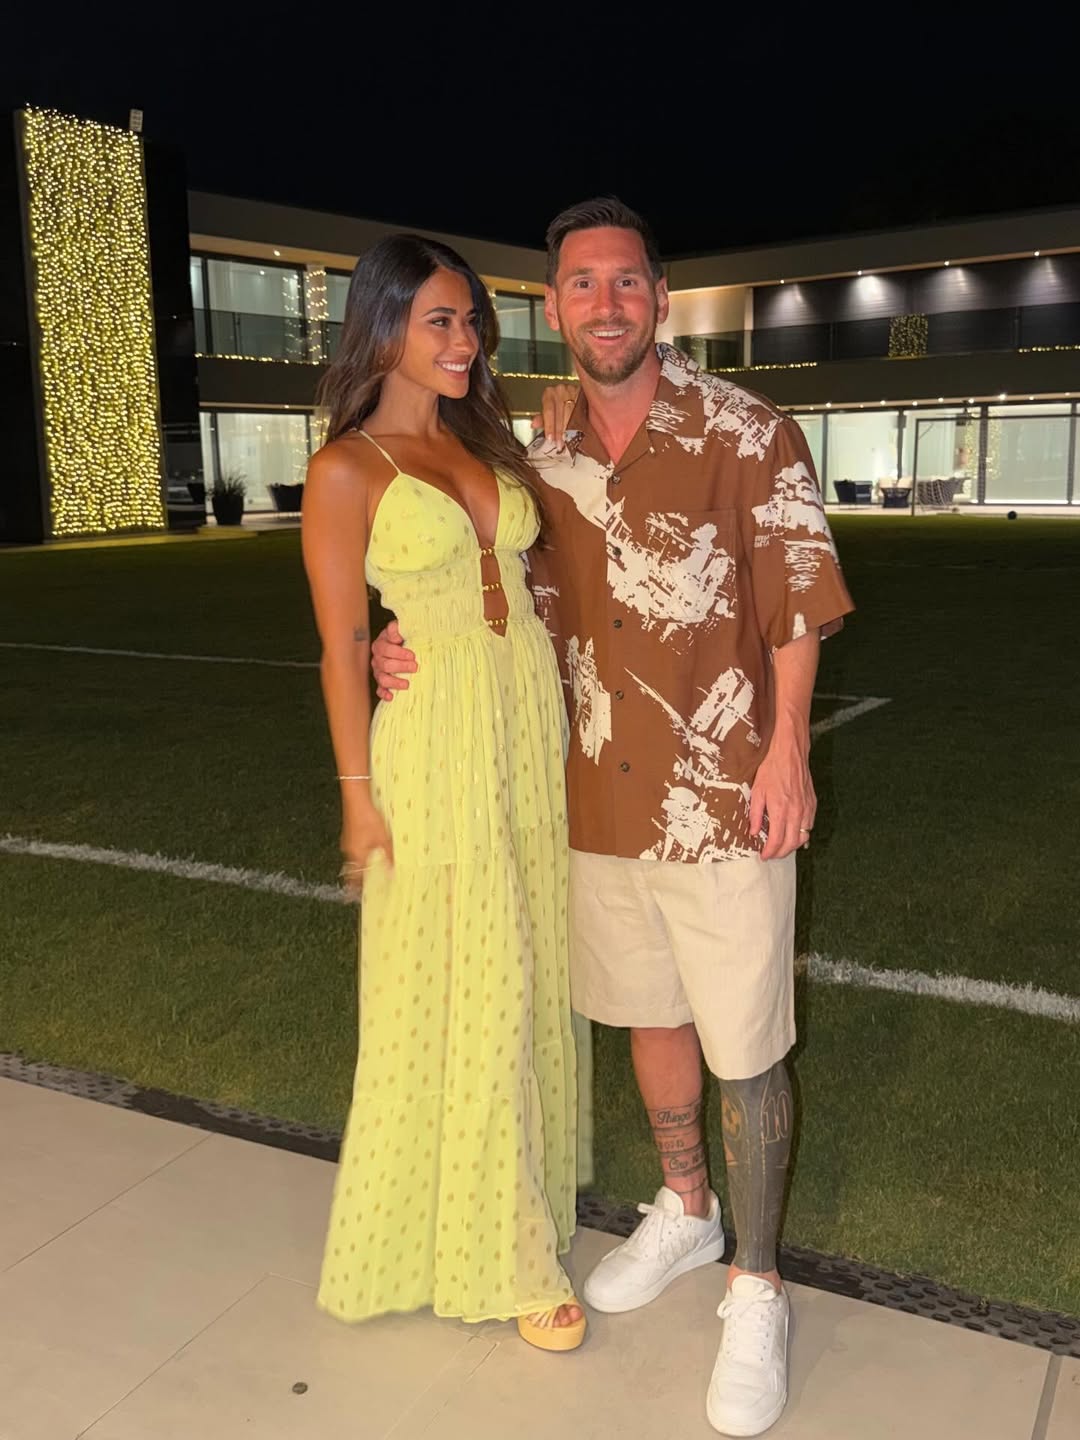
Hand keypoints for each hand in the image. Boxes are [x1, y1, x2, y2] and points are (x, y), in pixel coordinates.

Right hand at [339, 808, 393, 899]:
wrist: (357, 799)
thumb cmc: (368, 818)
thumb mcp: (383, 838)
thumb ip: (388, 855)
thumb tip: (392, 870)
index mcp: (357, 855)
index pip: (355, 878)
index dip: (358, 888)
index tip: (360, 895)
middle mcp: (350, 850)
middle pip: (355, 868)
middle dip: (361, 877)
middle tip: (368, 883)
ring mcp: (349, 841)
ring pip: (356, 858)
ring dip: (363, 863)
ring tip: (374, 867)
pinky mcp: (351, 833)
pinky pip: (356, 848)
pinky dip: (364, 852)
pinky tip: (372, 848)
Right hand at [371, 619, 416, 702]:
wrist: (401, 645)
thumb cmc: (402, 637)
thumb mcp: (401, 629)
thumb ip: (396, 628)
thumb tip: (396, 634)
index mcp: (380, 645)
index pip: (386, 649)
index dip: (399, 653)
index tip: (412, 655)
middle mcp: (377, 659)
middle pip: (385, 665)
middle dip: (401, 667)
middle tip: (415, 667)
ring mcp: (378, 672)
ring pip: (382, 679)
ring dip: (394, 682)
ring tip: (407, 684)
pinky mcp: (381, 682)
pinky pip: (380, 690)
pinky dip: (384, 694)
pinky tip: (391, 697)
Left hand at [531, 382, 579, 448]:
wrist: (572, 396)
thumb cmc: (557, 404)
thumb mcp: (548, 411)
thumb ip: (542, 419)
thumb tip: (534, 425)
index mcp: (549, 393)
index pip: (549, 411)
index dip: (550, 426)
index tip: (550, 438)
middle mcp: (561, 390)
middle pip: (561, 413)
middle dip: (560, 431)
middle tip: (559, 443)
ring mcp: (573, 391)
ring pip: (572, 413)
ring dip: (570, 429)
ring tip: (568, 441)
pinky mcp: (583, 395)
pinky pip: (582, 411)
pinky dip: (580, 423)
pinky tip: (579, 433)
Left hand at [749, 736, 816, 860]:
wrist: (790, 753)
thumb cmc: (772, 769)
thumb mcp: (757, 791)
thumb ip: (755, 814)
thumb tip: (754, 832)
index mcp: (781, 810)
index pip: (777, 841)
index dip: (770, 852)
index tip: (763, 855)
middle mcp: (796, 813)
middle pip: (791, 844)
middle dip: (781, 853)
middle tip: (771, 854)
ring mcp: (807, 809)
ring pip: (803, 837)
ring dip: (792, 846)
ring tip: (781, 846)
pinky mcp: (813, 803)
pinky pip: (809, 826)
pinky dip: (802, 834)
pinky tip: (794, 834)